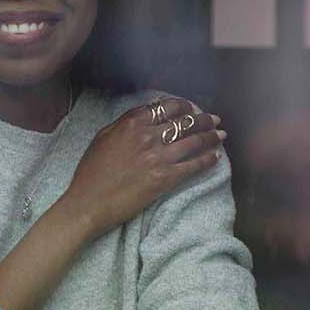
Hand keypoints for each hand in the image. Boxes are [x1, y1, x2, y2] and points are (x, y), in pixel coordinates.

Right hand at [56, 97, 224, 237]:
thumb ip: (125, 122)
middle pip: (186, 122)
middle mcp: (149, 136)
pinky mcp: (166, 178)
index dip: (185, 106)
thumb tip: (145, 113)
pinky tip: (216, 157)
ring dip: (212, 137)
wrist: (89, 202)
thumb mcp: (103, 137)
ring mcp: (159, 157)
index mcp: (133, 123)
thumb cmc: (91, 172)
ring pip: (194, 141)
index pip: (167, 107)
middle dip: (204, 119)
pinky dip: (208, 160)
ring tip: (221, 135)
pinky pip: (194, 165)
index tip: (192, 109)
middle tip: (215, 120)